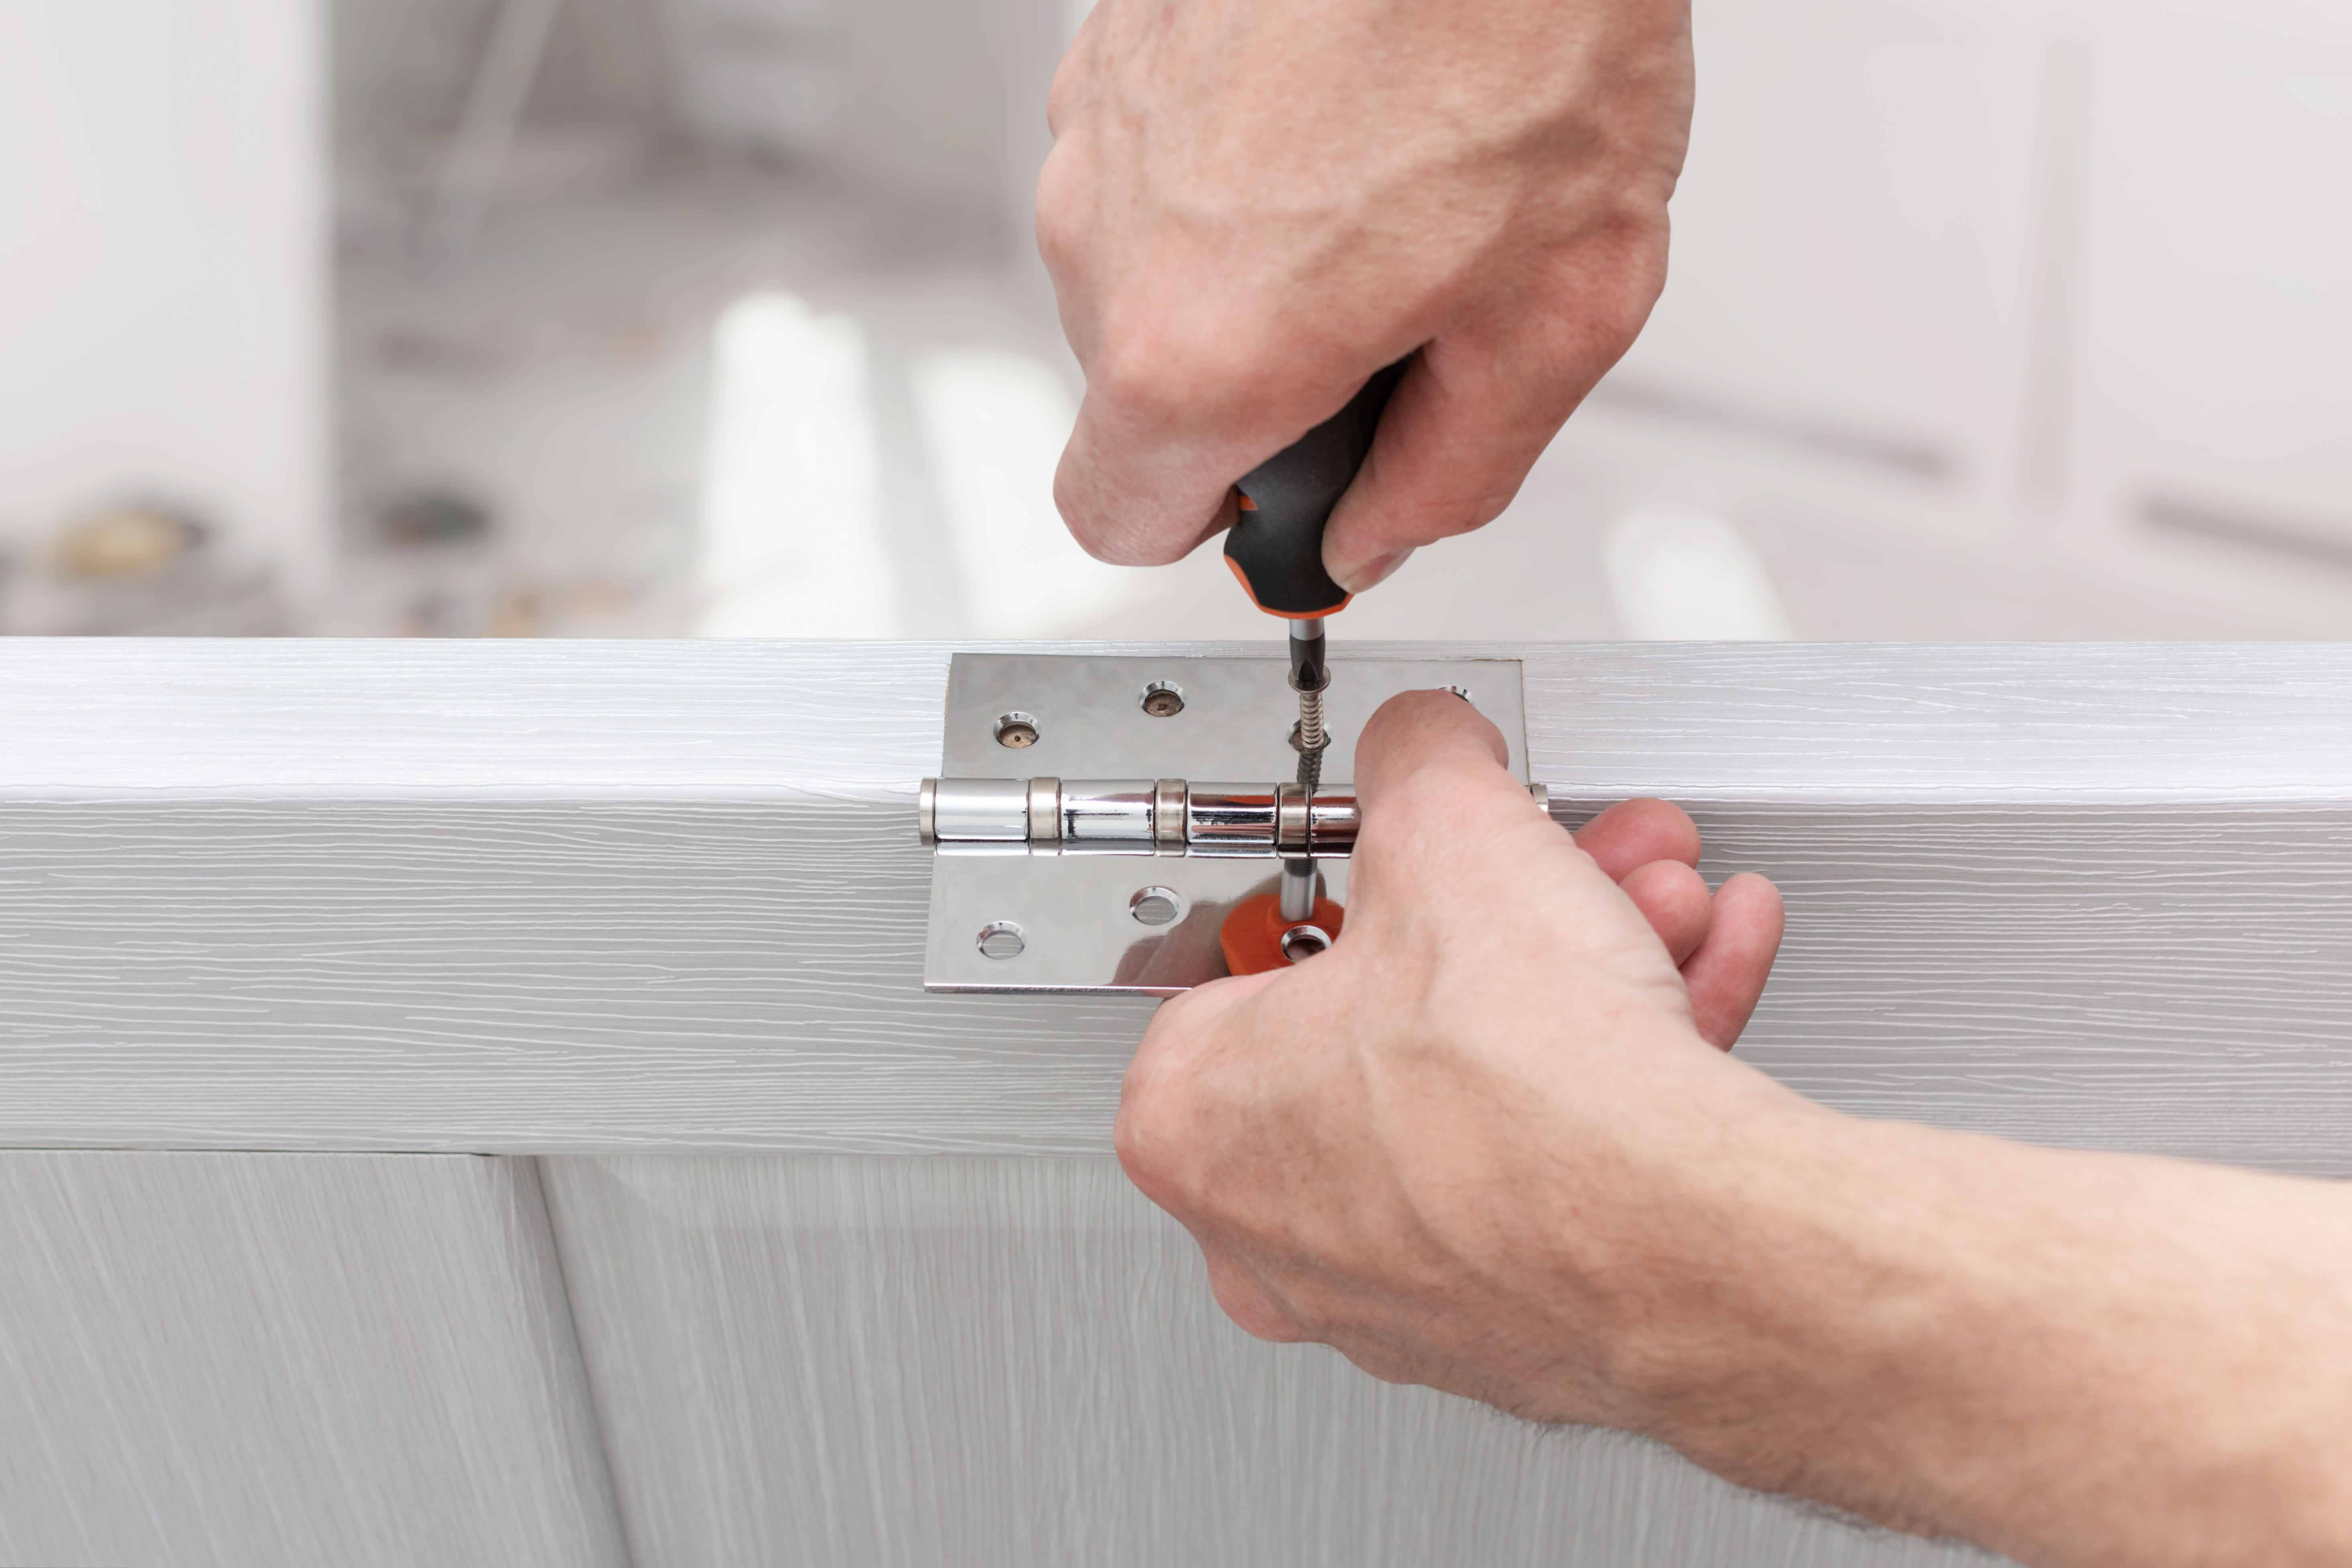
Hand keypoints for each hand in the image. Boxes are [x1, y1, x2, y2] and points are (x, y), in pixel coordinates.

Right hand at [1037, 0, 1692, 591]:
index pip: (1114, 516)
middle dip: (1260, 379)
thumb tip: (1376, 533)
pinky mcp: (1112, 45)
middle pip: (1146, 389)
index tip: (1282, 483)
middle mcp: (1107, 242)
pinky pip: (1158, 163)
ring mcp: (1096, 131)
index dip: (1210, 519)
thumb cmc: (1526, 39)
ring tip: (1383, 184)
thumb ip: (1448, 475)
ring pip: (1151, 269)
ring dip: (1251, 264)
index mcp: (1196, 352)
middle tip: (1397, 305)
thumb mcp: (1550, 323)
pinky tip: (1345, 111)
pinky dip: (1238, 167)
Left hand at [1115, 689, 1790, 1425]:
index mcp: (1194, 1122)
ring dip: (1586, 974)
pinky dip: (1629, 1065)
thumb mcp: (1447, 829)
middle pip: (1395, 1018)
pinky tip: (1696, 975)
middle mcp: (1274, 1228)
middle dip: (1513, 914)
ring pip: (1489, 1088)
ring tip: (1655, 904)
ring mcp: (1398, 1285)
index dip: (1365, 879)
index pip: (1255, 959)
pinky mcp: (1517, 1314)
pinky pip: (1560, 1161)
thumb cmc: (1524, 1090)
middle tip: (1572, 861)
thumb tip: (1424, 738)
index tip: (1422, 851)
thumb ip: (1419, 758)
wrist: (1680, 1244)